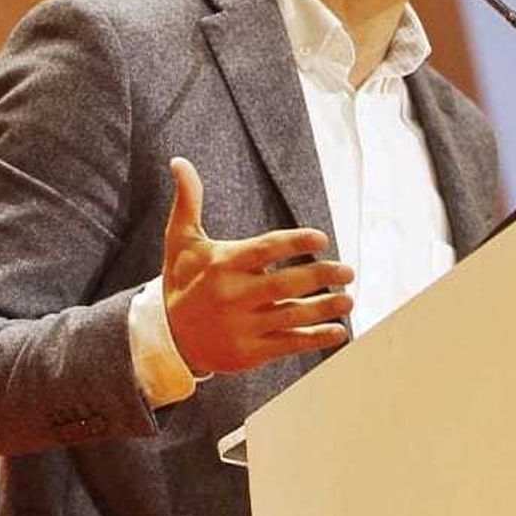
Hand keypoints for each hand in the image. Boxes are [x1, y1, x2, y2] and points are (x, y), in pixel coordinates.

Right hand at [161, 158, 352, 377]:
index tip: (322, 238)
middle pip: (286, 284)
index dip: (296, 242)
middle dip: (321, 276)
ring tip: (349, 298)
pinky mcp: (249, 353)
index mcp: (223, 264)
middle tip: (348, 270)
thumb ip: (188, 201)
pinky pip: (289, 345)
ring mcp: (242, 327)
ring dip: (325, 308)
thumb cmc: (182, 281)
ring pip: (292, 316)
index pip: (266, 249)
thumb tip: (179, 161)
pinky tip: (339, 331)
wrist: (166, 337)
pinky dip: (316, 339)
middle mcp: (233, 295)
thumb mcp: (181, 241)